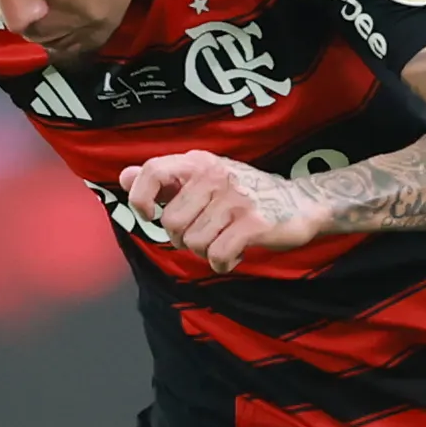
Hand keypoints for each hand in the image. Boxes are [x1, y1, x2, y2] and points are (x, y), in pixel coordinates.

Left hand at [120, 151, 329, 273]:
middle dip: (183, 240)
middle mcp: (215, 175)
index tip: (151, 216)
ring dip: (205, 253)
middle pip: (171, 223)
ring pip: (194, 243)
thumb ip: (167, 179)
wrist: (302, 203)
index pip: (152, 171)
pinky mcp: (253, 223)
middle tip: (205, 235)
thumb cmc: (247, 194)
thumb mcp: (207, 178)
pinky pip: (218, 256)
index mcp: (200, 162)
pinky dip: (223, 264)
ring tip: (224, 241)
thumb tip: (123, 176)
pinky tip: (235, 255)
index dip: (141, 198)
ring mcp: (235, 199)